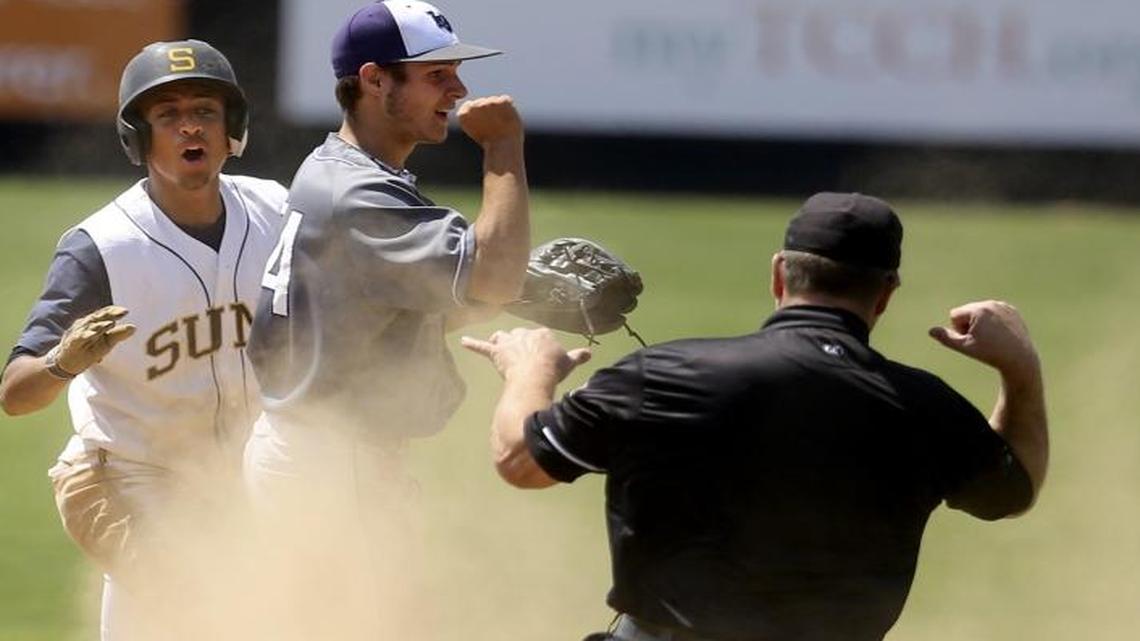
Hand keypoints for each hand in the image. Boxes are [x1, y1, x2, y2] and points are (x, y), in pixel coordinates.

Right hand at [52, 305, 136, 374]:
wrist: (67, 363)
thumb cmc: (89, 350)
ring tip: (111, 323)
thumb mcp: (106, 343)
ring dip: (100, 324)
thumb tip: (134, 327)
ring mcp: (77, 333)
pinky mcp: (71, 343)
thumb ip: (118, 335)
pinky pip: (79, 338)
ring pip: (88, 326)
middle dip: (109, 314)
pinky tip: (94, 334)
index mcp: (93, 323)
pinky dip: (86, 335)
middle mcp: (84, 325)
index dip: (114, 311)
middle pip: (97, 317)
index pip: (103, 313)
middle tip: (123, 312)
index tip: (126, 311)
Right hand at [457, 95, 522, 146]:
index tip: (483, 127)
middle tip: (494, 127)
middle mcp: (474, 105)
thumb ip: (473, 116)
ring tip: (501, 125)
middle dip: (489, 112)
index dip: (479, 116)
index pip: (470, 106)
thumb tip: (480, 104)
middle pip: (482, 103)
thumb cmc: (490, 143)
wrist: (503, 147)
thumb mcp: (475, 130)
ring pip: (494, 101)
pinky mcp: (502, 101)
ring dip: (498, 109)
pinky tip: (508, 120)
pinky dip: (509, 108)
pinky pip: (506, 100)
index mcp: (463, 114)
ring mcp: (488, 102)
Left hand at [461, 327, 589, 383]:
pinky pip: (482, 348)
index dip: (539, 346)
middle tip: (522, 357)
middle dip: (519, 343)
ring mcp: (508, 343)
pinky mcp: (496, 353)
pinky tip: (463, 341)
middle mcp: (524, 333)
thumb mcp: (569, 362)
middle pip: (519, 335)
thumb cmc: (554, 369)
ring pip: (502, 337)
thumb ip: (577, 356)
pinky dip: (472, 344)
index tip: (542, 356)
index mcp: (542, 334)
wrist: (536, 376)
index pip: (540, 336)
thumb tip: (589, 353)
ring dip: (500, 341)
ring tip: (499, 347)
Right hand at [928, 300, 1038, 379]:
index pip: (955, 315)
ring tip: (992, 338)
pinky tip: (1001, 334)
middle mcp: (990, 303)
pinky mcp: (1011, 310)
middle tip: (983, 340)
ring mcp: (1002, 306)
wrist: (1020, 358)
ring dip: (980, 324)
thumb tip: (931, 331)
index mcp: (978, 310)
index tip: (973, 340)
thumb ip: (947, 338)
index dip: (959, 330)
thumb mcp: (965, 348)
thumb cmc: (990, 354)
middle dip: (969, 325)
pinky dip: (993, 323)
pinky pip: (993, 313)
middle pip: (967, 312)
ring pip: (980, 312)